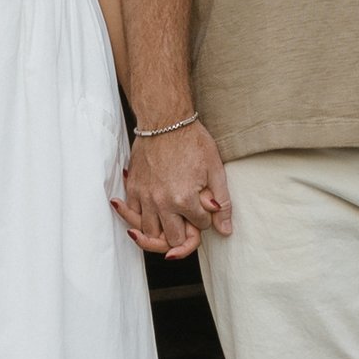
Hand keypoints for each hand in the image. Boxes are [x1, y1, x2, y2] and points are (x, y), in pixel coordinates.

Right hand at [116, 116, 231, 258]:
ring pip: (150, 233)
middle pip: (173, 239)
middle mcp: (162, 202)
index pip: (200, 226)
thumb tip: (225, 230)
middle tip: (187, 219)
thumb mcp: (215, 169)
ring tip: (169, 221)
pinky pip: (133, 216)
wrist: (165, 120)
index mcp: (185, 199)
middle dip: (184, 233)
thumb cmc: (192, 141)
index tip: (204, 205)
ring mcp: (145, 196)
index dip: (205, 217)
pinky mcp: (133, 188)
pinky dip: (141, 219)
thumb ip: (222, 203)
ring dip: (161, 231)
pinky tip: (150, 213)